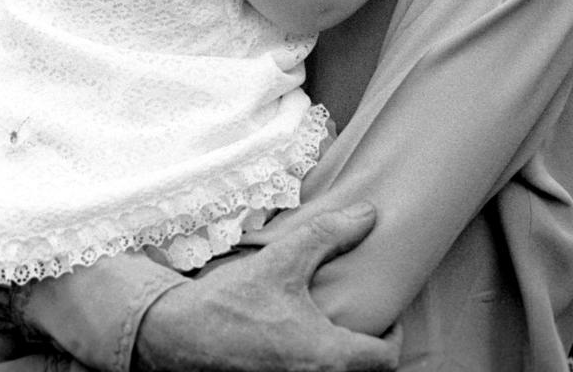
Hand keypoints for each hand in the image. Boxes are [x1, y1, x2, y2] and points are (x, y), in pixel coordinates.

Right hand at [134, 204, 400, 371]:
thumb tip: (368, 215)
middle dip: (369, 354)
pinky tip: (302, 345)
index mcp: (327, 355)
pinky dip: (315, 367)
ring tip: (334, 335)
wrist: (180, 334)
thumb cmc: (232, 301)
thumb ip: (328, 236)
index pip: (385, 359)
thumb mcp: (283, 260)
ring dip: (342, 361)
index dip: (393, 336)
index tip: (387, 318)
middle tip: (364, 326)